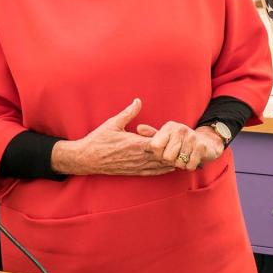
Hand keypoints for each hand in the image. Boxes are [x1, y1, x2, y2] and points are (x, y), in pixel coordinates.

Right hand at [51, 99, 174, 176]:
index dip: (169, 140)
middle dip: (174, 152)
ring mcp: (136, 166)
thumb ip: (128, 112)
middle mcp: (138, 157)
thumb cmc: (99, 139)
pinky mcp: (133, 172)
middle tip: (184, 146)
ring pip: (160, 166)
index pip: (159, 144)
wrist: (87, 158)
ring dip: (171, 162)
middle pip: (163, 156)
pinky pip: (152, 172)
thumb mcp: (113, 123)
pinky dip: (162, 170)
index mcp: (135, 143)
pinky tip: (170, 167)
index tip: (177, 135)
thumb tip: (138, 100)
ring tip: (182, 156)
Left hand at [136, 122, 224, 170]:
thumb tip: (138, 128)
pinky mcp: (201, 147)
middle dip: (171, 161)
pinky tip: (192, 159)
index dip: (158, 154)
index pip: (155, 146)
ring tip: (185, 156)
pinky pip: (189, 165)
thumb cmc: (181, 141)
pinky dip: (190, 166)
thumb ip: (152, 134)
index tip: (164, 152)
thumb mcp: (166, 136)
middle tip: (176, 155)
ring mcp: (192, 137)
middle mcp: (180, 129)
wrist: (206, 142)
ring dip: (181, 164)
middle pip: (167, 157)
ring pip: (178, 162)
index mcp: (169, 127)